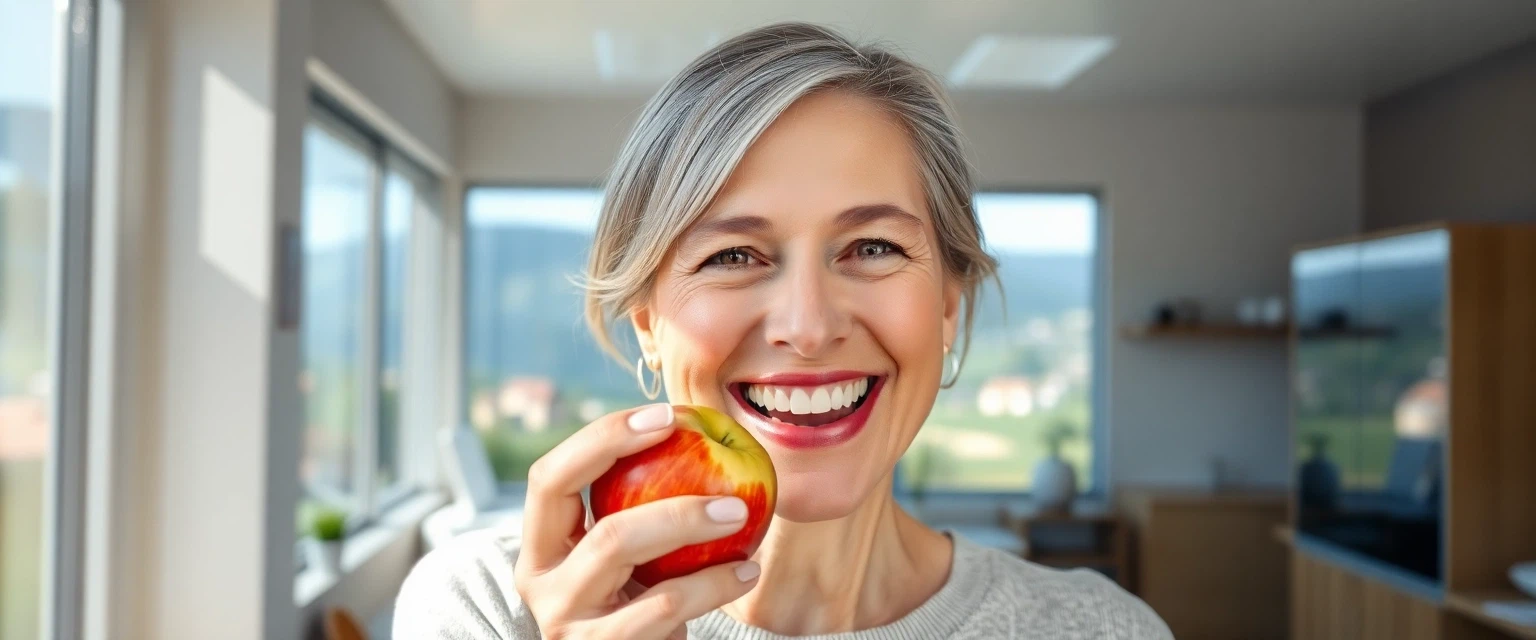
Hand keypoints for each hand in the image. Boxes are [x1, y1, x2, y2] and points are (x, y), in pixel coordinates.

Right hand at [515, 404, 761, 638]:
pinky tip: (746, 571)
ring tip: (741, 515)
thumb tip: (699, 427)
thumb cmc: (636, 604)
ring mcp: (569, 625)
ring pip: (621, 553)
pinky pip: (663, 609)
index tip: (667, 416)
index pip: (550, 477)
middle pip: (587, 516)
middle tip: (723, 474)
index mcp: (541, 547)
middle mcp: (541, 584)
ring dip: (689, 526)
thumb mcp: (625, 557)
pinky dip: (712, 585)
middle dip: (657, 484)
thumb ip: (637, 505)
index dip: (603, 438)